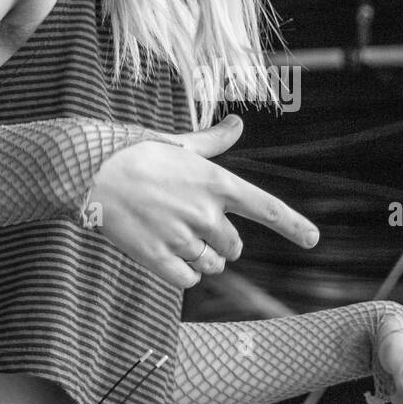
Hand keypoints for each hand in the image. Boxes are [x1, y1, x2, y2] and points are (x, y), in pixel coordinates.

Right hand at [89, 115, 318, 288]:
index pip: (267, 208)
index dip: (294, 226)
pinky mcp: (159, 258)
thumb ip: (213, 142)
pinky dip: (182, 272)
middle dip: (220, 242)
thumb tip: (237, 124)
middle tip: (190, 224)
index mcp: (216, 183)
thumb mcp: (179, 144)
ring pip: (212, 264)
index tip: (313, 239)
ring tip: (170, 234)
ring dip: (201, 257)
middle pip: (234, 246)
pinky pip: (188, 278)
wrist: (90, 172)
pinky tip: (164, 253)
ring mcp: (182, 237)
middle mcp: (206, 213)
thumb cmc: (135, 153)